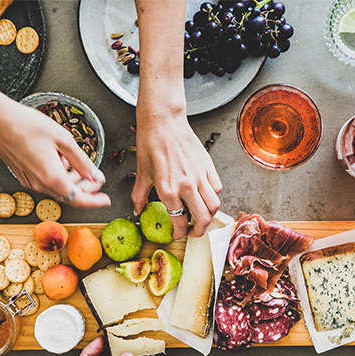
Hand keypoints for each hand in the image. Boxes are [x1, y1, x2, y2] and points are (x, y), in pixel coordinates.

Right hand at [0, 96, 110, 208]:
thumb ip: (83, 161)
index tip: (106, 200)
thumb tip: (97, 176)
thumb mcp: (64, 139)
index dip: (95, 201)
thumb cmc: (27, 125)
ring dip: (71, 181)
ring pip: (56, 188)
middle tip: (96, 179)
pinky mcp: (22, 175)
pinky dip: (57, 176)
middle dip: (85, 189)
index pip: (79, 199)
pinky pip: (45, 181)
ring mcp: (29, 180)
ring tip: (78, 165)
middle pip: (68, 195)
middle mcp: (39, 183)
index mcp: (52, 177)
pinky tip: (60, 160)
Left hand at [132, 112, 221, 238]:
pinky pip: (217, 189)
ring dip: (209, 216)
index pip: (180, 221)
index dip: (180, 233)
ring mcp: (200, 176)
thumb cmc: (151, 143)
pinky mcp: (208, 166)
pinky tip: (204, 196)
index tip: (178, 234)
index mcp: (168, 190)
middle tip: (192, 231)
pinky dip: (213, 197)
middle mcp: (187, 186)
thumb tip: (138, 210)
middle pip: (203, 219)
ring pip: (214, 206)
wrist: (163, 121)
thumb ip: (139, 196)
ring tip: (200, 216)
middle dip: (198, 231)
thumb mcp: (141, 173)